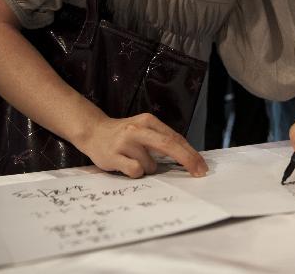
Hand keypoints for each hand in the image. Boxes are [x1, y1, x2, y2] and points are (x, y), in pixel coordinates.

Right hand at [80, 112, 207, 178]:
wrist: (93, 132)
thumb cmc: (125, 135)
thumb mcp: (145, 130)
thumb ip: (163, 140)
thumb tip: (188, 157)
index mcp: (148, 121)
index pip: (175, 138)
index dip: (190, 153)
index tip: (201, 166)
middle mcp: (137, 129)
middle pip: (169, 145)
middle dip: (187, 160)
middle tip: (199, 172)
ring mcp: (125, 142)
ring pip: (150, 165)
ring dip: (147, 168)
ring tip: (133, 159)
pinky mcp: (113, 156)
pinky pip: (136, 171)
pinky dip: (135, 172)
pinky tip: (125, 165)